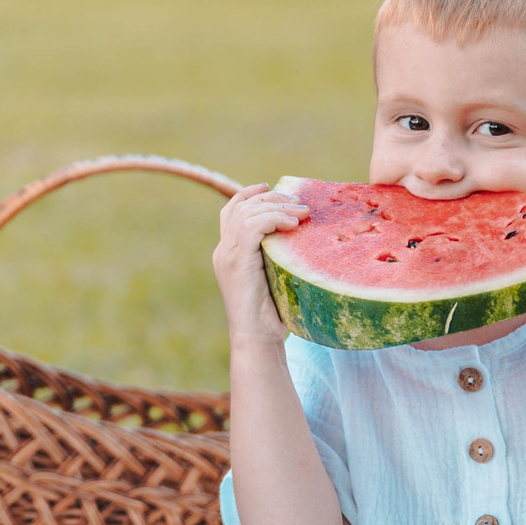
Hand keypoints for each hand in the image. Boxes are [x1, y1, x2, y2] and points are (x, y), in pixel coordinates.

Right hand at [214, 182, 307, 344]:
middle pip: (240, 206)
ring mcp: (227, 256)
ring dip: (277, 206)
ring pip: (247, 213)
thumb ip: (276, 257)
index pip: (231, 211)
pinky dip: (274, 219)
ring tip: (302, 212)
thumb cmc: (271, 314)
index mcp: (228, 253)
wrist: (257, 338)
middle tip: (298, 202)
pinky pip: (252, 226)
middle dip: (270, 198)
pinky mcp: (236, 262)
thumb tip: (302, 238)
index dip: (249, 194)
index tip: (270, 186)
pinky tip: (293, 224)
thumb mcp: (274, 277)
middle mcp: (223, 250)